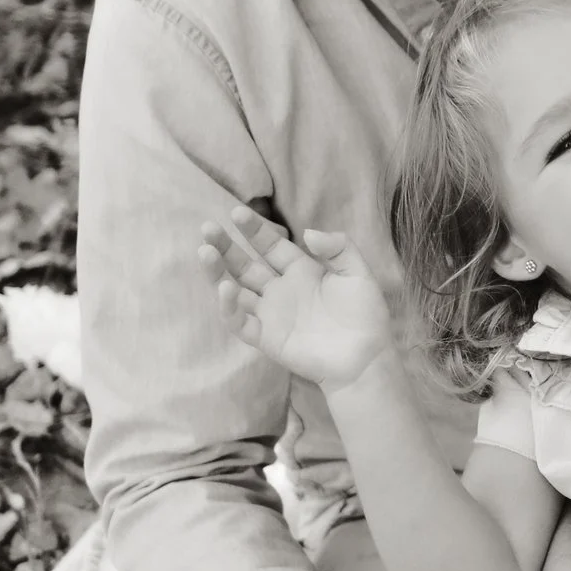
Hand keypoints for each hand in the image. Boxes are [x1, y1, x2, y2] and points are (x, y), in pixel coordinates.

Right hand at [199, 207, 389, 389]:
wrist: (365, 357)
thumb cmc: (365, 315)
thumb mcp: (357, 272)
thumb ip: (338, 247)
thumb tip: (306, 232)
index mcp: (300, 270)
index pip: (270, 245)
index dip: (254, 230)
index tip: (236, 213)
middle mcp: (280, 289)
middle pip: (245, 265)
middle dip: (225, 247)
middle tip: (207, 228)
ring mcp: (271, 314)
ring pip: (235, 290)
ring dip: (217, 273)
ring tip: (204, 252)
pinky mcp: (266, 338)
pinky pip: (240, 321)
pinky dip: (229, 306)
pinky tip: (225, 288)